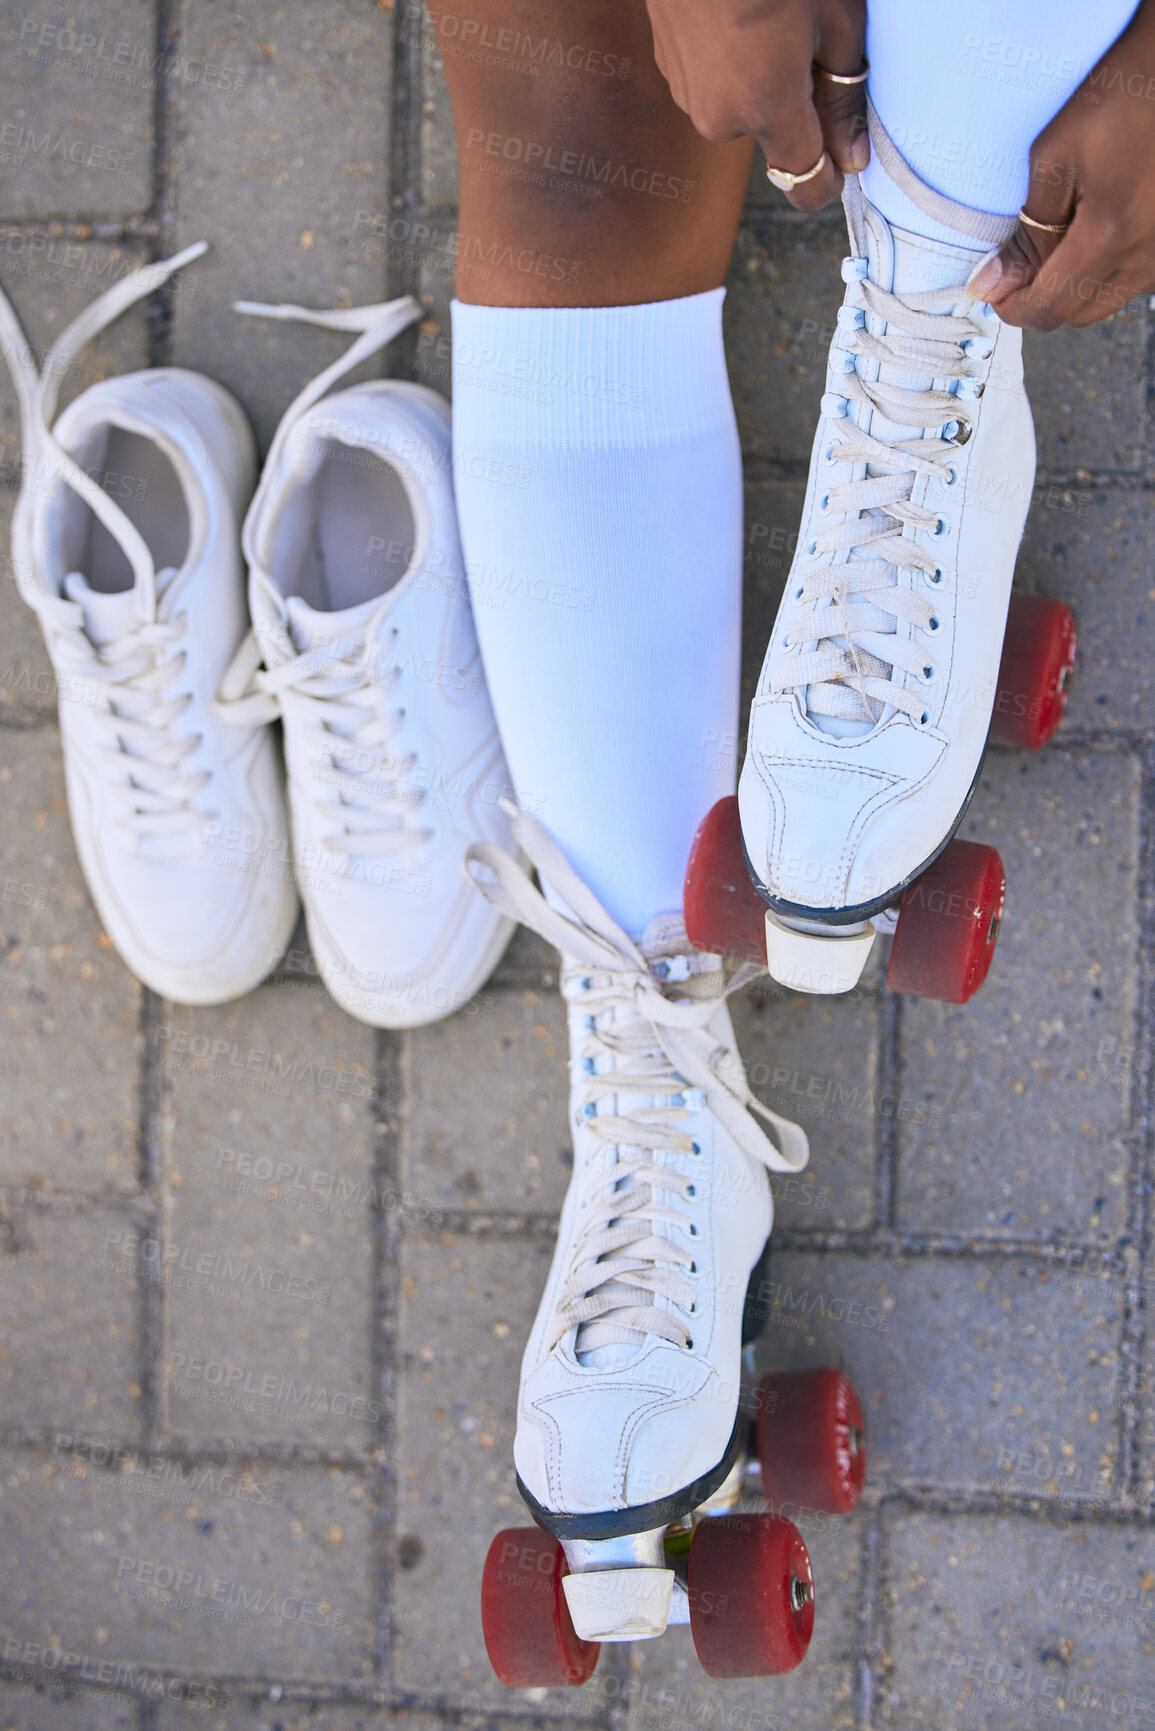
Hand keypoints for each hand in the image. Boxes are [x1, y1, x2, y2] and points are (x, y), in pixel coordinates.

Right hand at [644, 0, 867, 210]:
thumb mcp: (835, 15)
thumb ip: (844, 95)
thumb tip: (853, 156)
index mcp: (766, 107)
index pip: (805, 186)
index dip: (833, 176)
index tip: (849, 153)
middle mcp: (720, 117)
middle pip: (776, 140)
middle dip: (798, 106)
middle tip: (811, 40)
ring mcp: (687, 94)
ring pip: (744, 110)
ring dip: (764, 80)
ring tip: (769, 18)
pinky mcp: (667, 68)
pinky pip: (716, 84)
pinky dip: (734, 62)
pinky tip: (739, 14)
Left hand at [969, 1, 1154, 328]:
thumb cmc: (1122, 98)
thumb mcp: (1056, 156)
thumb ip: (1027, 231)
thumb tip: (994, 283)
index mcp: (1113, 232)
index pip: (1050, 307)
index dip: (1013, 308)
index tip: (994, 290)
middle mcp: (1148, 254)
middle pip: (1078, 313)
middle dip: (1043, 296)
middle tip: (1020, 260)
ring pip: (1106, 300)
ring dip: (1076, 283)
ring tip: (1062, 234)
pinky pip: (1132, 278)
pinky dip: (1106, 266)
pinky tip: (1097, 225)